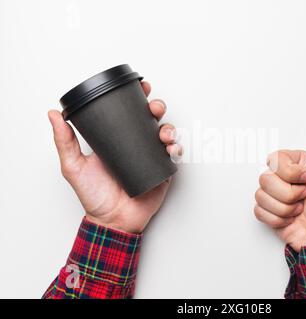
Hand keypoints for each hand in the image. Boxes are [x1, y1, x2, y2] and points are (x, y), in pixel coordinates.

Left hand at [48, 81, 180, 233]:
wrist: (112, 221)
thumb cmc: (93, 197)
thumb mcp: (74, 166)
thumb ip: (64, 141)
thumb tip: (53, 114)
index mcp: (117, 141)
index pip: (129, 114)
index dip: (137, 98)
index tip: (142, 87)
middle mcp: (136, 146)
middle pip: (151, 120)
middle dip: (157, 108)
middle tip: (154, 108)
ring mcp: (151, 158)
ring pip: (166, 135)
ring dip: (169, 128)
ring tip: (163, 133)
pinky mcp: (163, 172)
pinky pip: (173, 156)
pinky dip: (176, 149)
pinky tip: (170, 148)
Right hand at [254, 115, 305, 250]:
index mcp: (297, 163)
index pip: (276, 158)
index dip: (291, 173)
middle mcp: (283, 176)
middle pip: (266, 178)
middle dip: (289, 195)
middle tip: (305, 198)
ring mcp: (274, 194)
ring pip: (261, 195)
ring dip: (284, 209)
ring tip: (299, 210)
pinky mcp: (267, 211)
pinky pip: (258, 211)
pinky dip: (277, 219)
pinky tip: (289, 219)